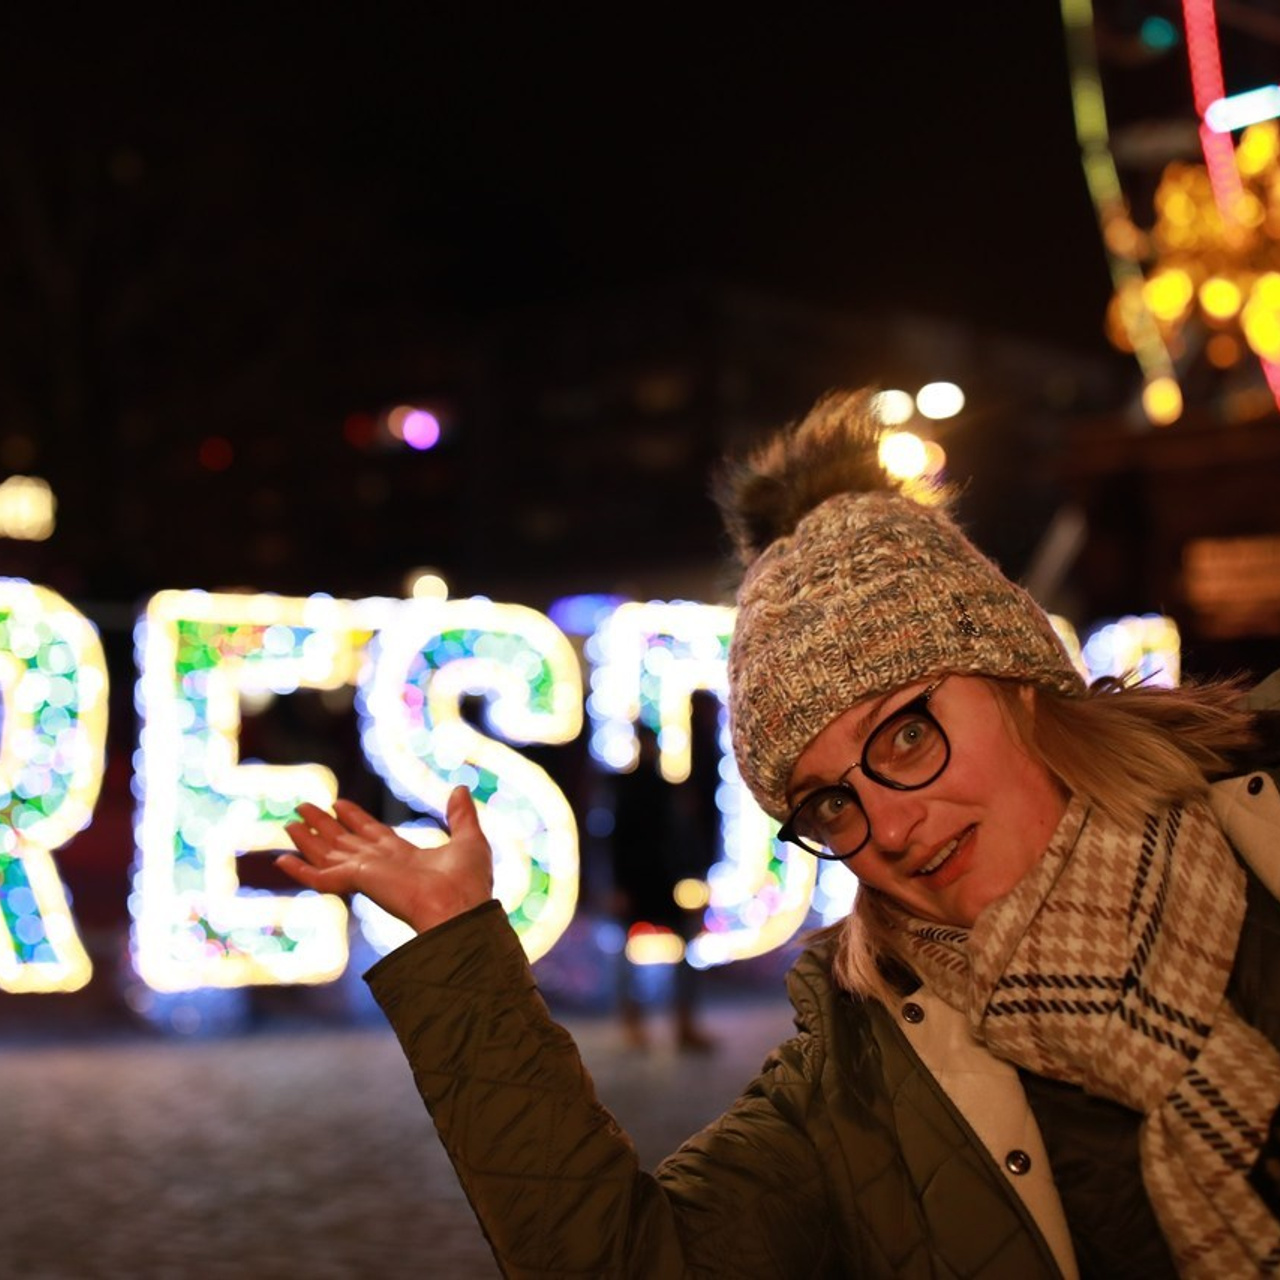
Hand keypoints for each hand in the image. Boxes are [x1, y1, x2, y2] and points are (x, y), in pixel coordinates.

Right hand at [279, 787, 493, 933]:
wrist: (459, 908)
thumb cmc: (469, 882)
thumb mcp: (469, 838)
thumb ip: (460, 815)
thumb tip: (458, 789)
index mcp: (405, 858)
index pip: (373, 835)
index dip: (354, 819)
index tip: (339, 804)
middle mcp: (381, 867)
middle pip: (345, 842)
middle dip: (324, 825)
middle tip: (303, 807)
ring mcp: (367, 875)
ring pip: (328, 855)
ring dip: (308, 840)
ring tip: (289, 823)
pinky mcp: (356, 882)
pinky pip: (320, 877)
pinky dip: (300, 869)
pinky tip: (281, 860)